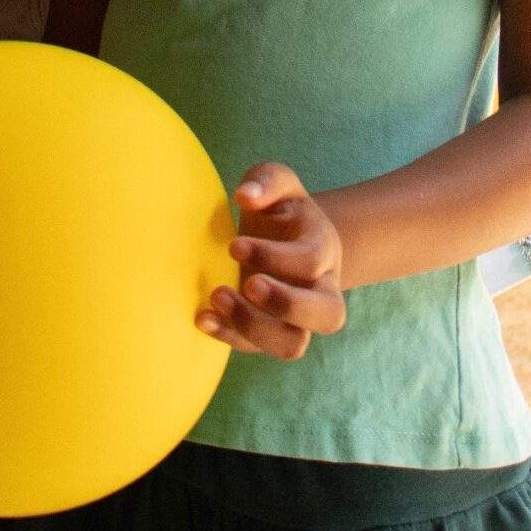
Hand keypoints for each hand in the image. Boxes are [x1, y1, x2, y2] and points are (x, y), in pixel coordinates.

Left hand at [196, 163, 345, 358]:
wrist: (283, 240)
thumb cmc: (278, 208)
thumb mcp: (278, 182)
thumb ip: (266, 181)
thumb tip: (246, 197)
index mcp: (324, 249)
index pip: (311, 261)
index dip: (274, 257)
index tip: (234, 246)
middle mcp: (321, 290)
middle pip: (327, 315)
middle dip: (284, 303)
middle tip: (247, 283)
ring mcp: (299, 320)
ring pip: (293, 344)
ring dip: (254, 328)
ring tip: (216, 298)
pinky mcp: (271, 334)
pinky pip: (258, 350)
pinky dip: (229, 337)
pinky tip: (202, 317)